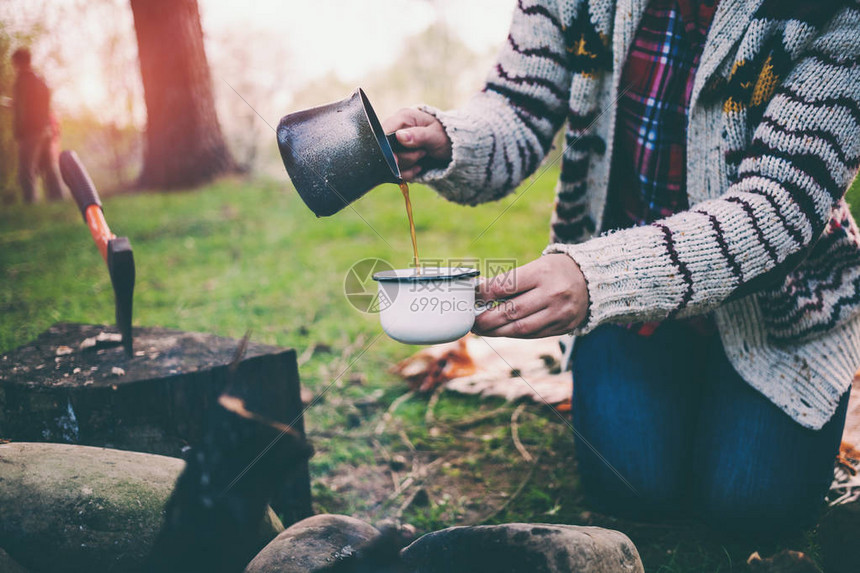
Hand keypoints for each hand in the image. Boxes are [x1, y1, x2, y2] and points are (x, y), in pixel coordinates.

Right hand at [381, 108, 451, 179]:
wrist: (451, 147)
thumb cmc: (445, 136)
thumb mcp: (435, 135)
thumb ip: (419, 135)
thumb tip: (400, 136)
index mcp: (403, 117)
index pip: (383, 131)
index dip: (386, 147)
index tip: (396, 159)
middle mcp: (396, 130)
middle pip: (386, 150)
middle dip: (404, 157)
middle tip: (422, 153)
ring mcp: (396, 145)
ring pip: (391, 162)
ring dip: (408, 164)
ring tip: (423, 156)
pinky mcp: (398, 157)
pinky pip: (396, 170)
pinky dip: (408, 173)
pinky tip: (419, 167)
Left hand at [473, 254, 588, 337]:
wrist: (594, 280)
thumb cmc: (557, 270)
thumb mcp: (536, 266)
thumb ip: (510, 281)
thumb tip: (480, 294)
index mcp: (542, 273)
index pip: (505, 287)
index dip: (483, 295)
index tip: (470, 299)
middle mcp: (552, 294)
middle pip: (511, 312)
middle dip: (486, 320)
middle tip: (471, 322)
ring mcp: (559, 313)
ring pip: (520, 329)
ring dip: (497, 332)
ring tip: (482, 330)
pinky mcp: (563, 327)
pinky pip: (533, 335)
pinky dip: (514, 335)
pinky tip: (502, 332)